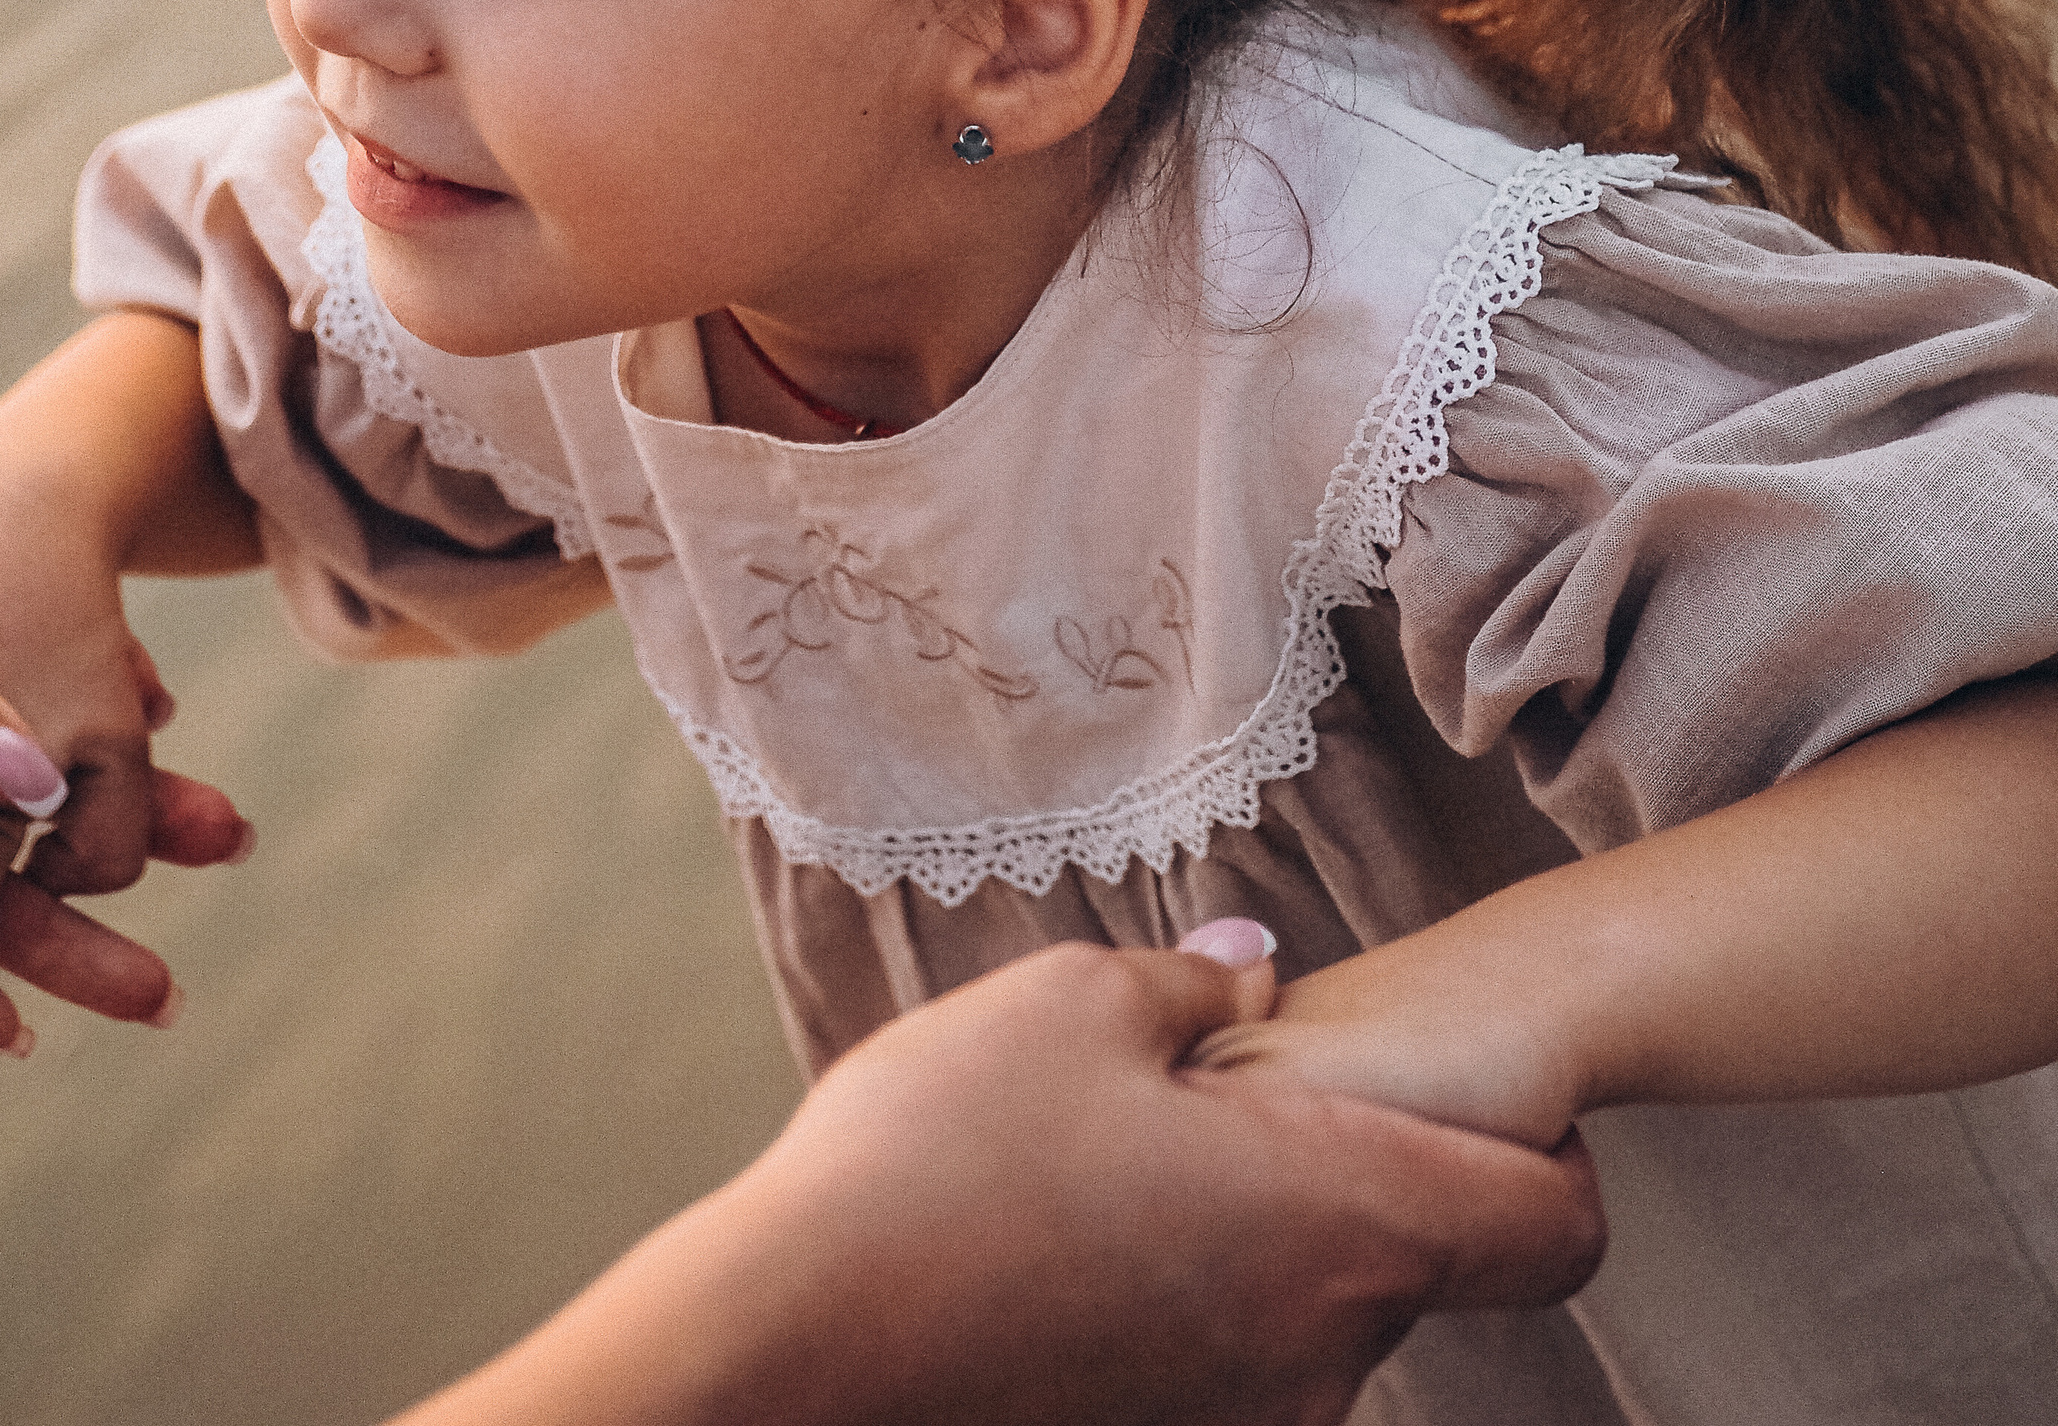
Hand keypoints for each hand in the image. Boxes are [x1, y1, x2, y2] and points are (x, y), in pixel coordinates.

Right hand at [404, 942, 1606, 1425]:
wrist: (799, 1347)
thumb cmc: (944, 1159)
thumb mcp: (1071, 1005)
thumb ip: (1192, 989)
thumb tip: (1254, 976)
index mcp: (1338, 1222)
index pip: (1557, 1226)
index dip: (1547, 1148)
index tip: (1477, 1089)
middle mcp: (1326, 1353)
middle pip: (1423, 1258)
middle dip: (1354, 1164)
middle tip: (1229, 1089)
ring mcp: (1249, 1420)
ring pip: (1314, 1308)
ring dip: (1258, 1230)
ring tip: (1121, 1154)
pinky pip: (1232, 1357)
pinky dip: (1190, 1293)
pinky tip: (1073, 1232)